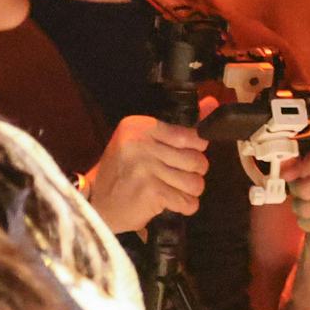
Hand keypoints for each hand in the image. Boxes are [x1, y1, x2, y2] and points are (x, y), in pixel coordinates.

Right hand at [85, 115, 207, 234]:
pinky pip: (188, 202)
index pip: (189, 134)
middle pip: (196, 160)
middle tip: (175, 177)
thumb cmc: (122, 173)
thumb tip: (213, 104)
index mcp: (139, 126)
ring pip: (195, 182)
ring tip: (171, 190)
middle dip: (193, 173)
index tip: (186, 155)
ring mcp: (147, 168)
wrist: (96, 205)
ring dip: (189, 191)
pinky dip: (184, 206)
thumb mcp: (142, 143)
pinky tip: (168, 203)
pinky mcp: (152, 191)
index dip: (196, 149)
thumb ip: (178, 128)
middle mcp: (142, 143)